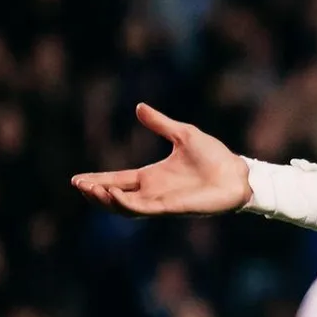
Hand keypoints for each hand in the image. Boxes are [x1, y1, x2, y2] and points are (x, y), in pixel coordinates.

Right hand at [71, 104, 250, 216]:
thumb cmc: (215, 156)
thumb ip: (160, 123)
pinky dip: (126, 203)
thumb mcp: (183, 134)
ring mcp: (161, 202)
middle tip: (78, 185)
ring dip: (106, 200)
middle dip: (95, 192)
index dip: (99, 179)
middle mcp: (153, 191)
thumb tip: (139, 107)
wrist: (238, 174)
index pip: (118, 180)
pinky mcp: (171, 207)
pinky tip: (113, 195)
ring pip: (125, 206)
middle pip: (116, 196)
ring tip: (90, 189)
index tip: (78, 178)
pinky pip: (143, 209)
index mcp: (152, 176)